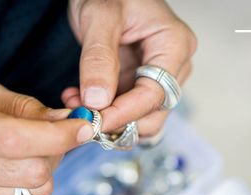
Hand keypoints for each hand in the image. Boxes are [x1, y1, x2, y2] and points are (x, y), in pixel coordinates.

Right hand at [0, 81, 92, 194]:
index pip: (18, 139)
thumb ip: (28, 108)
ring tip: (26, 151)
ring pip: (30, 192)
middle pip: (32, 173)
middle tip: (55, 137)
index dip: (59, 136)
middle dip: (57, 154)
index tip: (83, 127)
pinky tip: (5, 168)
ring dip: (42, 170)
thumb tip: (67, 121)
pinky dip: (21, 185)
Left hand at [65, 0, 196, 135]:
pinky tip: (79, 98)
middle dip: (118, 121)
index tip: (94, 121)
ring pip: (140, 117)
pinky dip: (103, 111)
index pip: (155, 94)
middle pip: (154, 112)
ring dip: (109, 119)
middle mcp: (173, 64)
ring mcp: (156, 75)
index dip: (124, 113)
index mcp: (174, 45)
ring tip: (76, 104)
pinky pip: (125, 108)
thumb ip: (99, 58)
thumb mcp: (99, 17)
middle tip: (83, 116)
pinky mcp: (138, 81)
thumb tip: (98, 101)